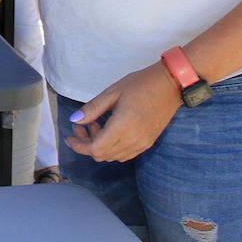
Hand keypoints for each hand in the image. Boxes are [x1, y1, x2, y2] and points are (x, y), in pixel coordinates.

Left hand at [64, 62, 180, 162]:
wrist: (171, 85)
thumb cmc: (140, 85)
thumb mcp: (112, 93)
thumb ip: (92, 109)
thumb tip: (74, 121)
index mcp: (122, 128)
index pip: (95, 149)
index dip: (79, 145)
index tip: (70, 135)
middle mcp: (132, 141)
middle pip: (102, 155)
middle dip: (87, 144)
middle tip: (83, 125)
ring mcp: (142, 144)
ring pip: (113, 156)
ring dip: (100, 146)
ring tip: (97, 124)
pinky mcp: (148, 143)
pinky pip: (125, 154)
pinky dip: (112, 148)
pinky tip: (110, 131)